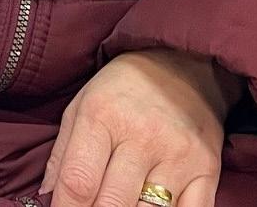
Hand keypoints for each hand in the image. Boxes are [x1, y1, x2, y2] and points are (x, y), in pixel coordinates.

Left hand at [41, 48, 241, 206]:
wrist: (181, 64)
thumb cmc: (121, 89)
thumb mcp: (81, 104)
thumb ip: (62, 153)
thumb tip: (48, 196)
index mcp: (102, 115)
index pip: (78, 180)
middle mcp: (141, 136)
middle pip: (112, 204)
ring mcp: (178, 156)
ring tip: (119, 204)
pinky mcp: (208, 171)